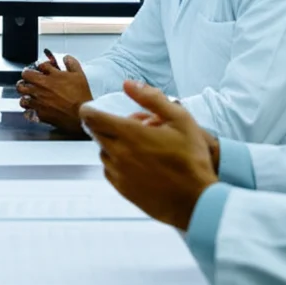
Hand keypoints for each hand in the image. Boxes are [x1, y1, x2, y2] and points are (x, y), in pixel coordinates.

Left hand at [15, 54, 92, 133]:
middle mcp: (41, 87)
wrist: (80, 115)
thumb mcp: (79, 75)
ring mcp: (38, 100)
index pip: (38, 65)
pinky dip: (29, 108)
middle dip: (27, 76)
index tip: (44, 69)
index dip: (41, 66)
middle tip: (31, 78)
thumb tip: (66, 58)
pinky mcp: (39, 113)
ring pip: (22, 93)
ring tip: (29, 93)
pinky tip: (33, 107)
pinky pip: (27, 110)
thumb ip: (71, 63)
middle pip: (25, 76)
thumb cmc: (80, 96)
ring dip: (25, 92)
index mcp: (50, 76)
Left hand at [80, 80, 218, 229]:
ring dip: (111, 144)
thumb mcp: (179, 119)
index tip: (89, 108)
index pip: (93, 118)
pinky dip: (116, 162)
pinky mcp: (123, 190)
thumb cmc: (192, 159)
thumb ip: (151, 98)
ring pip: (103, 152)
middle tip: (121, 123)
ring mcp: (119, 174)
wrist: (197, 201)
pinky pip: (110, 171)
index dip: (88, 110)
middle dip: (102, 125)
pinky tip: (136, 162)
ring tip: (134, 143)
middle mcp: (119, 154)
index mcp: (130, 134)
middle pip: (95, 134)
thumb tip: (128, 84)